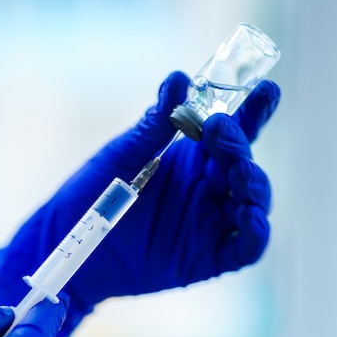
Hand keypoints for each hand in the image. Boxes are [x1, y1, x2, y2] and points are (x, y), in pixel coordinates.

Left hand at [0, 71, 279, 336]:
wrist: (70, 241)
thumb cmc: (92, 192)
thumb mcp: (123, 155)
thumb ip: (154, 124)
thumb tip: (178, 78)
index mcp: (192, 157)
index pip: (233, 131)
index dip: (254, 112)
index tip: (267, 89)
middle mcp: (208, 187)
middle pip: (244, 163)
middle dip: (240, 145)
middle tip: (221, 130)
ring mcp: (210, 222)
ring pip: (253, 202)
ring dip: (254, 185)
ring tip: (240, 172)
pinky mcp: (208, 258)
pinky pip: (246, 247)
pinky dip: (256, 232)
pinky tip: (249, 215)